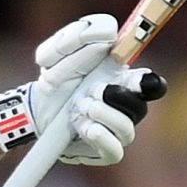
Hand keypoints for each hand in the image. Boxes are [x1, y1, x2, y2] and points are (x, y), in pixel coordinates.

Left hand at [9, 14, 166, 165]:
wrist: (34, 109)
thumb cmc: (55, 78)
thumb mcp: (58, 50)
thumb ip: (80, 36)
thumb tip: (110, 35)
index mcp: (123, 81)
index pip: (151, 85)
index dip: (151, 83)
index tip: (141, 79)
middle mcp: (125, 108)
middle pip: (140, 108)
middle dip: (117, 97)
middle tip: (93, 89)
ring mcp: (116, 131)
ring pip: (127, 129)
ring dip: (102, 115)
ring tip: (79, 106)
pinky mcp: (104, 151)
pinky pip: (115, 151)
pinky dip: (100, 138)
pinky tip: (82, 126)